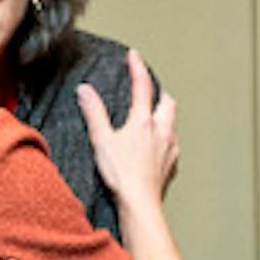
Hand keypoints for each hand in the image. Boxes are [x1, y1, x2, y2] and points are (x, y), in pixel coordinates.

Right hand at [80, 48, 177, 208]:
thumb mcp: (102, 140)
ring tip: (152, 115)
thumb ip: (94, 113)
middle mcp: (162, 131)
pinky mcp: (171, 165)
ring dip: (164, 115)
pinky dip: (165, 137)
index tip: (134, 56)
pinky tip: (156, 145)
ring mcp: (170, 148)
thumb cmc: (122, 174)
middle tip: (149, 90)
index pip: (142, 86)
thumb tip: (86, 91)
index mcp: (144, 122)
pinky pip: (173, 144)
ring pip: (172, 122)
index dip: (137, 68)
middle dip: (159, 93)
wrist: (140, 202)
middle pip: (167, 102)